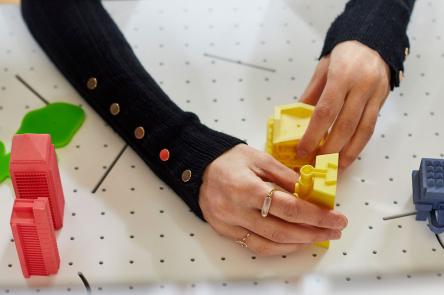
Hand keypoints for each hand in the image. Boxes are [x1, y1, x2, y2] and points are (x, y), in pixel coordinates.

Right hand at [199, 144, 347, 255]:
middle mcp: (236, 210)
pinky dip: (279, 248)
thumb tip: (312, 193)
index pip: (289, 208)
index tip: (337, 218)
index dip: (317, 216)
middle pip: (282, 231)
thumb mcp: (260, 158)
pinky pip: (256, 247)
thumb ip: (286, 176)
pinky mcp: (226, 233)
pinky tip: (295, 242)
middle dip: (313, 233)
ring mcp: (229, 225)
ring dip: (298, 244)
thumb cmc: (229, 160)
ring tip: (318, 236)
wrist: (200, 169)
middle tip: (334, 230)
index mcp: (246, 188)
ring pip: (270, 244)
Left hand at [298, 40, 390, 169]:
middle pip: (345, 125)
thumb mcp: (322, 69)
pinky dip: (359, 145)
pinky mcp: (382, 101)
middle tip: (318, 163)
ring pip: (362, 131)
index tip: (303, 150)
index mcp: (341, 76)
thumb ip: (310, 95)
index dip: (313, 134)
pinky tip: (349, 156)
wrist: (373, 42)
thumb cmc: (343, 56)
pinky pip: (371, 127)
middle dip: (330, 149)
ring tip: (336, 168)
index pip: (325, 111)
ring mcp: (374, 94)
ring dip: (348, 153)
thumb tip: (296, 121)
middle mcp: (361, 86)